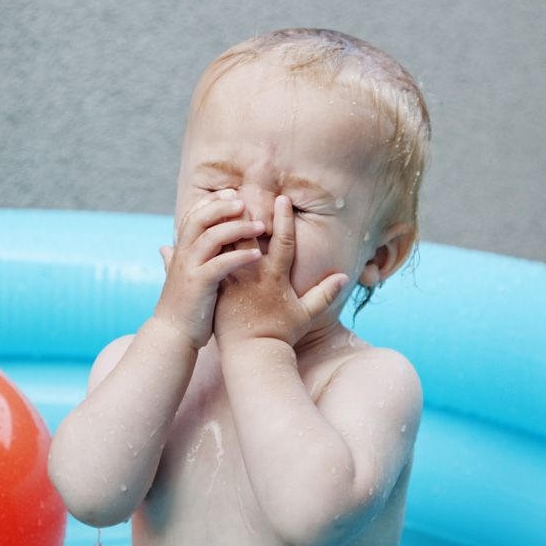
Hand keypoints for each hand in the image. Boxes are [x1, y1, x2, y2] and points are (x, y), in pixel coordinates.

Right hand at [155, 189, 265, 348]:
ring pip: (212, 237)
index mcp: (181, 250)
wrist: (172, 336)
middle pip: (200, 218)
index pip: (193, 214)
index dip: (212, 202)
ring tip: (261, 226)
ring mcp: (190, 269)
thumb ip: (173, 260)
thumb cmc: (181, 308)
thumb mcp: (177, 278)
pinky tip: (257, 255)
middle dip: (223, 206)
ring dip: (237, 228)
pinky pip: (221, 264)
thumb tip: (163, 248)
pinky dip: (239, 257)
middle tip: (245, 202)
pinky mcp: (199, 285)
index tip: (233, 195)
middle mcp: (182, 255)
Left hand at [214, 196, 348, 346]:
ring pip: (224, 246)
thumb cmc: (281, 335)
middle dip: (245, 213)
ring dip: (223, 225)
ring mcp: (232, 281)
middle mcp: (252, 276)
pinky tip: (201, 231)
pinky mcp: (217, 289)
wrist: (251, 355)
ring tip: (219, 205)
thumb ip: (325, 294)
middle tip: (241, 189)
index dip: (283, 219)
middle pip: (247, 237)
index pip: (282, 241)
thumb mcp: (306, 315)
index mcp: (275, 277)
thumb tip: (344, 276)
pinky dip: (207, 245)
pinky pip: (210, 261)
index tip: (281, 198)